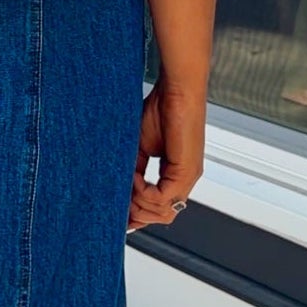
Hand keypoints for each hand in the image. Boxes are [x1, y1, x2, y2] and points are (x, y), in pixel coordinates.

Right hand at [130, 75, 205, 230]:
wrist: (176, 91)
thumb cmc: (162, 110)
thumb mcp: (140, 147)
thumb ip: (134, 170)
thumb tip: (122, 190)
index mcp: (176, 175)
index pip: (160, 207)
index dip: (139, 213)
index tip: (118, 213)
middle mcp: (185, 179)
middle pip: (162, 215)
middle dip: (137, 214)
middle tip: (118, 205)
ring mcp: (188, 177)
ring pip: (163, 211)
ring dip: (138, 203)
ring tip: (125, 185)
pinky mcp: (186, 171)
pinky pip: (162, 197)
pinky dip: (143, 192)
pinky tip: (134, 177)